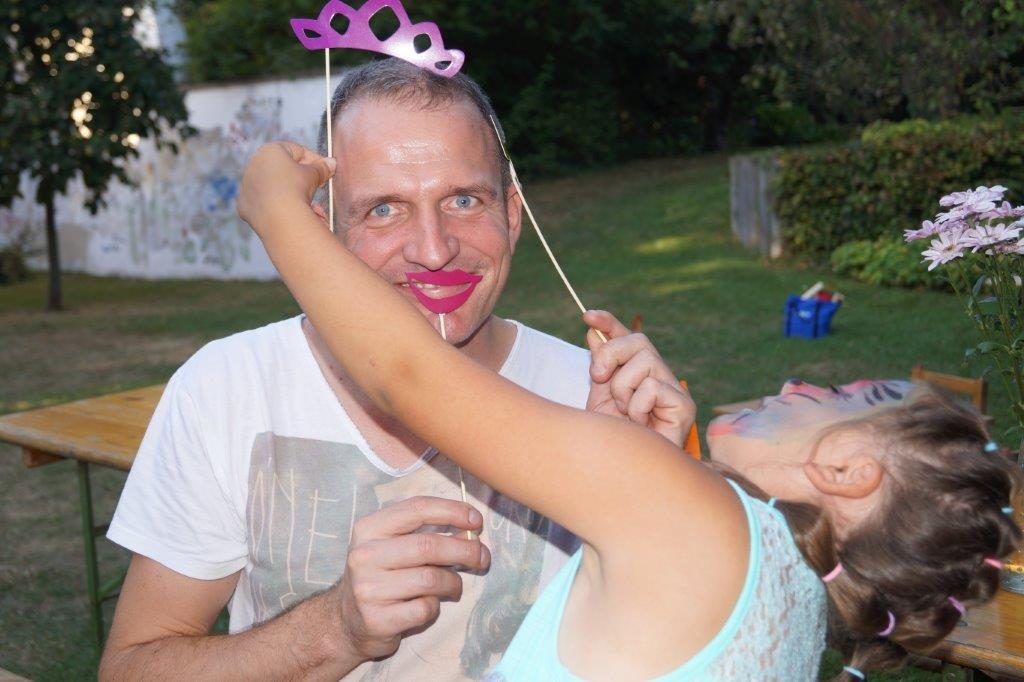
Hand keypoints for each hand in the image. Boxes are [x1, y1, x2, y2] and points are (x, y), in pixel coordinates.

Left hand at [237, 141, 335, 234]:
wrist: (278, 217)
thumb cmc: (295, 189)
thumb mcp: (313, 175)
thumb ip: (322, 168)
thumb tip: (331, 164)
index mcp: (270, 150)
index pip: (297, 151)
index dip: (315, 160)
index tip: (325, 170)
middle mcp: (254, 164)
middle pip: (283, 168)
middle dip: (301, 176)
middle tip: (316, 185)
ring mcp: (247, 185)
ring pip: (274, 185)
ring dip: (290, 191)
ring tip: (306, 202)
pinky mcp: (245, 205)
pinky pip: (266, 202)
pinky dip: (277, 205)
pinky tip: (290, 212)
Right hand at [330, 496, 489, 661]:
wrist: (347, 621)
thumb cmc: (380, 574)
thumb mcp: (390, 544)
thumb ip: (423, 531)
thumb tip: (470, 527)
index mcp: (369, 529)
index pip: (417, 509)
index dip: (452, 511)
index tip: (476, 521)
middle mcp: (365, 556)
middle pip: (428, 546)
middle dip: (465, 550)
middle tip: (482, 557)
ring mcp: (368, 589)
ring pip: (431, 579)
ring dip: (453, 582)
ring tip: (454, 586)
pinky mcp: (378, 619)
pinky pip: (425, 608)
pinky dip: (435, 606)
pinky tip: (429, 604)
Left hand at [583, 310, 694, 447]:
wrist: (624, 474)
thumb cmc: (613, 440)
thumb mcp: (599, 396)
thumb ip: (600, 364)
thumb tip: (593, 330)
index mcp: (639, 373)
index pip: (628, 337)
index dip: (610, 323)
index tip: (587, 315)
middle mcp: (661, 377)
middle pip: (639, 341)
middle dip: (611, 355)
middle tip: (598, 377)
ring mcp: (675, 390)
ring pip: (645, 361)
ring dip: (622, 388)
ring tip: (624, 413)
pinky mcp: (685, 406)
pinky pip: (653, 386)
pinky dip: (637, 406)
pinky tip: (640, 426)